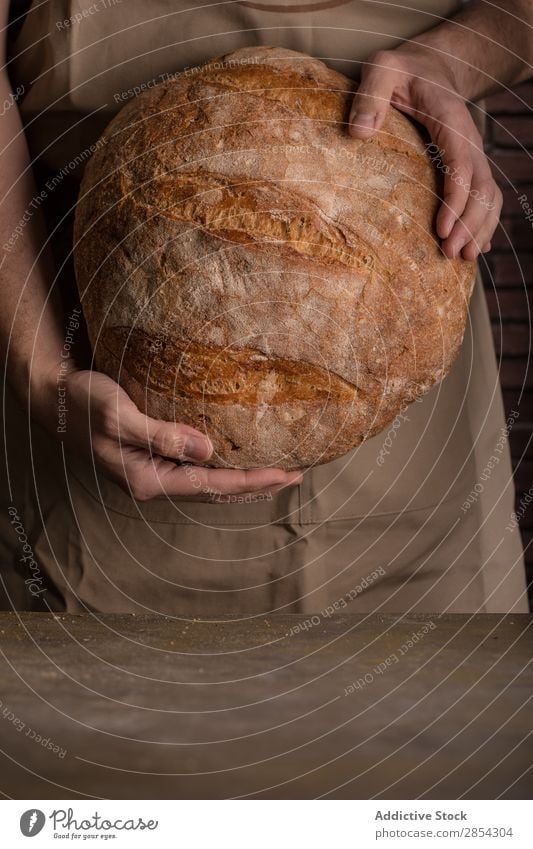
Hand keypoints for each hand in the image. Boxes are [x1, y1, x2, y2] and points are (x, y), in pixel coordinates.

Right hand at [33, 368, 302, 501]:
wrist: (55, 400)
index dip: (252, 481)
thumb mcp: (119, 415)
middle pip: (216, 493)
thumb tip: (208, 451)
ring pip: (209, 486)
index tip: (287, 474)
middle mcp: (153, 484)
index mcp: (148, 480)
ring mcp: (153, 475)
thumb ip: (162, 434)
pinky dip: (224, 470)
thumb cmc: (83, 404)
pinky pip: (197, 472)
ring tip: (277, 473)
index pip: (212, 486)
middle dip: (257, 485)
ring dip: (244, 481)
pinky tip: (237, 460)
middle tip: (297, 475)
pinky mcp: (153, 461)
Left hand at [348, 43, 502, 260]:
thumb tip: (358, 133)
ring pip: (488, 195)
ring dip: (480, 228)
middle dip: (470, 224)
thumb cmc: (401, 70)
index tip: (442, 230)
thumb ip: (369, 94)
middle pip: (482, 188)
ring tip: (463, 259)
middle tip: (450, 254)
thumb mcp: (382, 69)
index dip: (455, 200)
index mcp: (450, 121)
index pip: (461, 165)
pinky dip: (483, 223)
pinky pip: (483, 196)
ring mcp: (471, 155)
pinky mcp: (467, 166)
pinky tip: (474, 248)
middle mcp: (468, 141)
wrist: (431, 67)